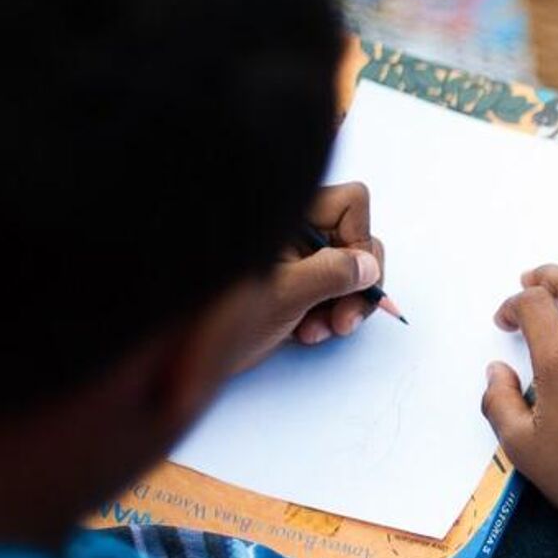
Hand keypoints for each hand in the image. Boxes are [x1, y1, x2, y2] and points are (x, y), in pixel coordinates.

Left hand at [233, 183, 386, 370]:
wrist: (187, 353)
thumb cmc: (221, 316)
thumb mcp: (285, 293)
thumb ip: (333, 273)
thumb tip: (370, 266)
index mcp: (289, 215)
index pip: (352, 204)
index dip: (361, 241)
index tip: (355, 280)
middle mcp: (298, 229)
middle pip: (357, 239)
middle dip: (357, 284)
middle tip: (345, 322)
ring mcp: (299, 255)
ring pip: (351, 269)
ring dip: (344, 305)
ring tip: (318, 331)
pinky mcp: (299, 280)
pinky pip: (336, 289)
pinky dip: (330, 314)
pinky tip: (307, 332)